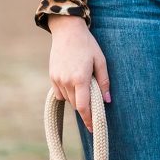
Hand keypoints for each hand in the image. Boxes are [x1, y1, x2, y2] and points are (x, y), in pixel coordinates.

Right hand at [47, 15, 110, 132]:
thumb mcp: (100, 60)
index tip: (93, 129)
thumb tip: (107, 100)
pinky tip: (73, 81)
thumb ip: (104, 81)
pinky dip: (67, 93)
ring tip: (83, 83)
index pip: (84, 107)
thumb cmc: (87, 44)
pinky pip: (60, 93)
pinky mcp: (52, 76)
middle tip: (93, 100)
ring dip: (76, 98)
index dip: (88, 120)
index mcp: (80, 78)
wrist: (67, 30)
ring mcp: (57, 79)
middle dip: (85, 106)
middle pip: (76, 105)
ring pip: (68, 99)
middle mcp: (67, 81)